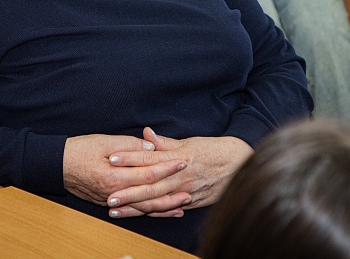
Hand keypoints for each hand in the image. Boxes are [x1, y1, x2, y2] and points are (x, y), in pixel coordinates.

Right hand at [62, 134, 186, 207]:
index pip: (147, 172)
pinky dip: (150, 211)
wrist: (57, 165)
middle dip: (171, 190)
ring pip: (143, 206)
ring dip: (164, 205)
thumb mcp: (104, 142)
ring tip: (183, 203)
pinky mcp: (109, 203)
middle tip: (190, 186)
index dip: (166, 166)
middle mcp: (115, 192)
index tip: (182, 161)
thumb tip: (151, 146)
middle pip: (149, 194)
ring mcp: (112, 200)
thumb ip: (130, 145)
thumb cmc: (79, 150)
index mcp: (115, 175)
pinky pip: (134, 210)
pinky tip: (163, 211)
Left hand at [105, 127, 252, 218]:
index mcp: (180, 157)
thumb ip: (166, 142)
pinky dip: (154, 213)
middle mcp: (182, 176)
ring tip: (117, 210)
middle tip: (108, 196)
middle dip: (128, 191)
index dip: (129, 158)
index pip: (149, 158)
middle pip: (150, 185)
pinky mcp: (193, 202)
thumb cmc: (215, 150)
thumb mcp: (190, 142)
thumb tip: (146, 133)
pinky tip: (139, 215)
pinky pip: (170, 209)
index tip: (111, 159)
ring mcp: (187, 191)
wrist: (242, 163)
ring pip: (158, 201)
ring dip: (136, 207)